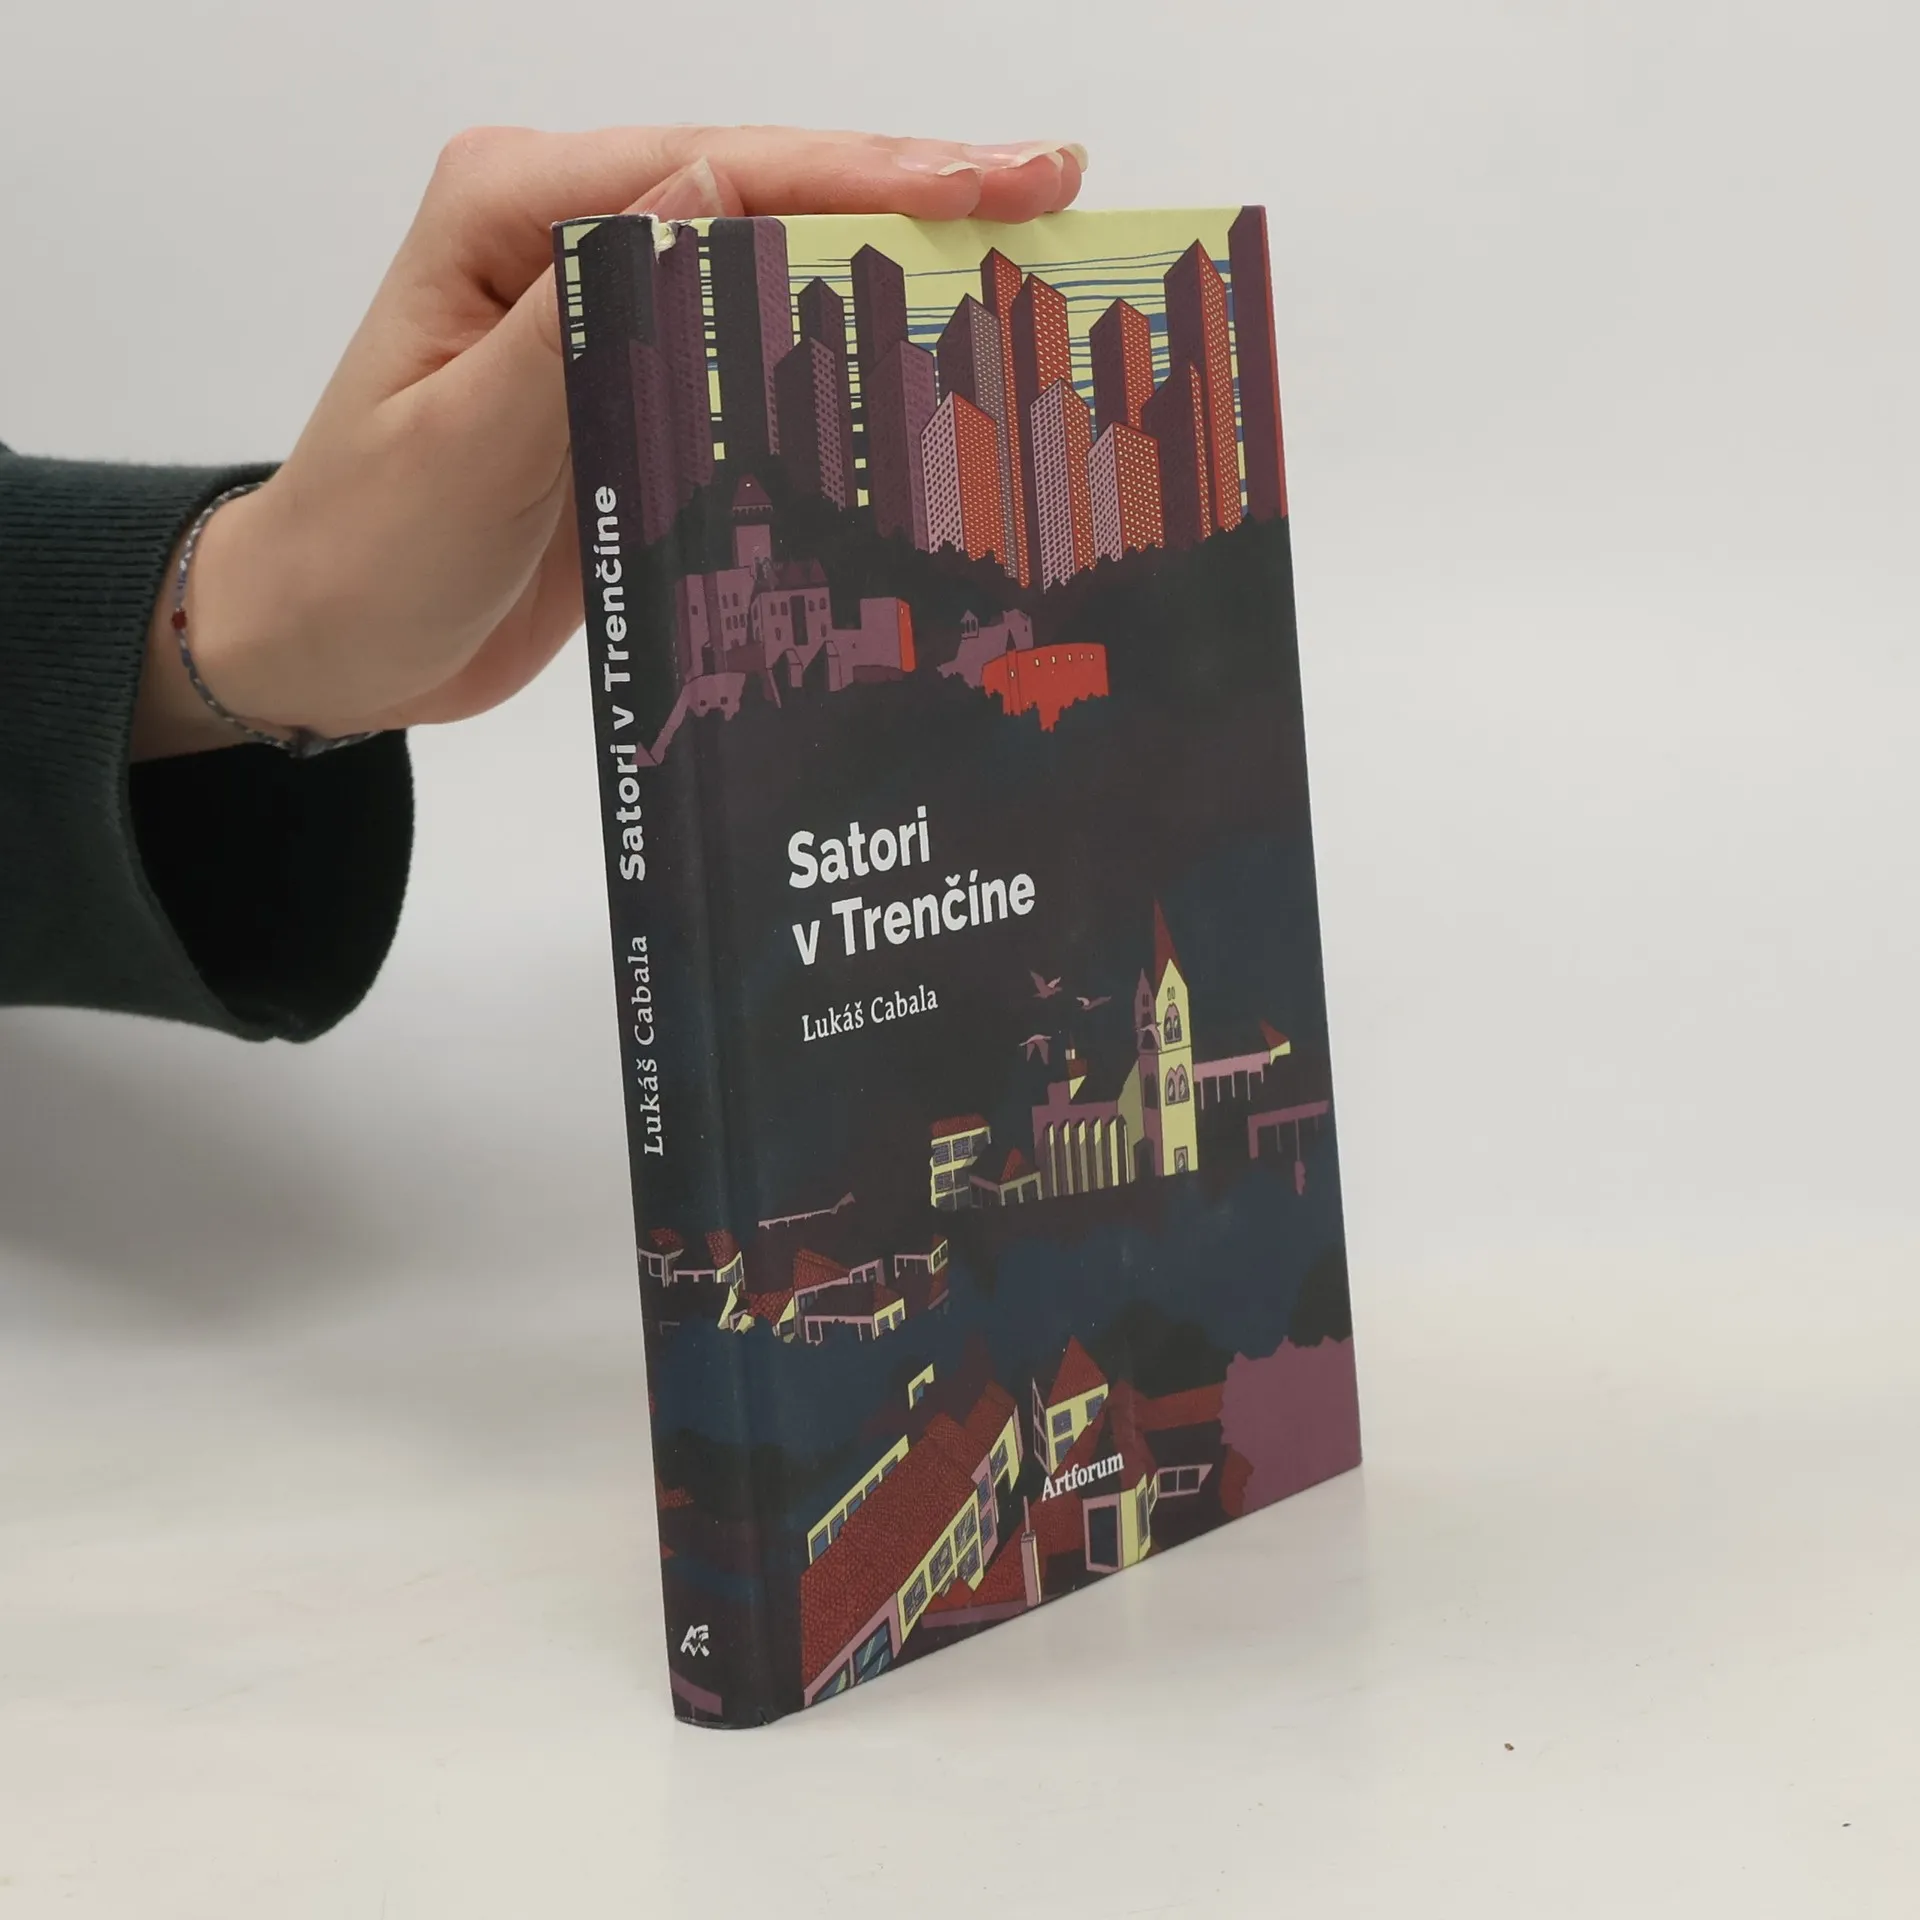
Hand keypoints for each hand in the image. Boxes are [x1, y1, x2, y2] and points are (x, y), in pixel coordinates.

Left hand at [134, 126, 1087, 759]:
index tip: (1004, 181)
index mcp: (516, 211)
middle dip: (913, 196)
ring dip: (893, 268)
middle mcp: (565, 237)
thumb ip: (581, 316)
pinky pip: (750, 354)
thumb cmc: (368, 548)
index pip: (724, 172)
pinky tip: (922, 366)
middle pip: (767, 196)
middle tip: (1055, 193)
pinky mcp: (629, 387)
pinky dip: (839, 355)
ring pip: (772, 269)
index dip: (876, 175)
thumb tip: (709, 192)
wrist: (328, 642)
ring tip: (1022, 263)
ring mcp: (603, 312)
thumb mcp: (464, 444)